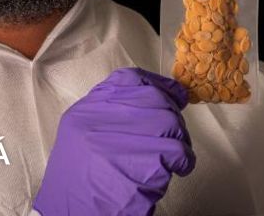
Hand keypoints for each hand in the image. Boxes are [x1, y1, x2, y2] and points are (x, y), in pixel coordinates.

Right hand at [33, 68, 194, 215]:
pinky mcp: (142, 165)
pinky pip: (177, 150)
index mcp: (85, 113)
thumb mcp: (81, 139)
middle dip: (171, 114)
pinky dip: (183, 160)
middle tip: (174, 133)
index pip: (128, 79)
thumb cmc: (80, 184)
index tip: (172, 93)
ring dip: (179, 139)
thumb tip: (157, 98)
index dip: (157, 84)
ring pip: (169, 121)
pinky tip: (176, 169)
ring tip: (174, 156)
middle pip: (153, 98)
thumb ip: (111, 116)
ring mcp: (120, 141)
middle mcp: (99, 121)